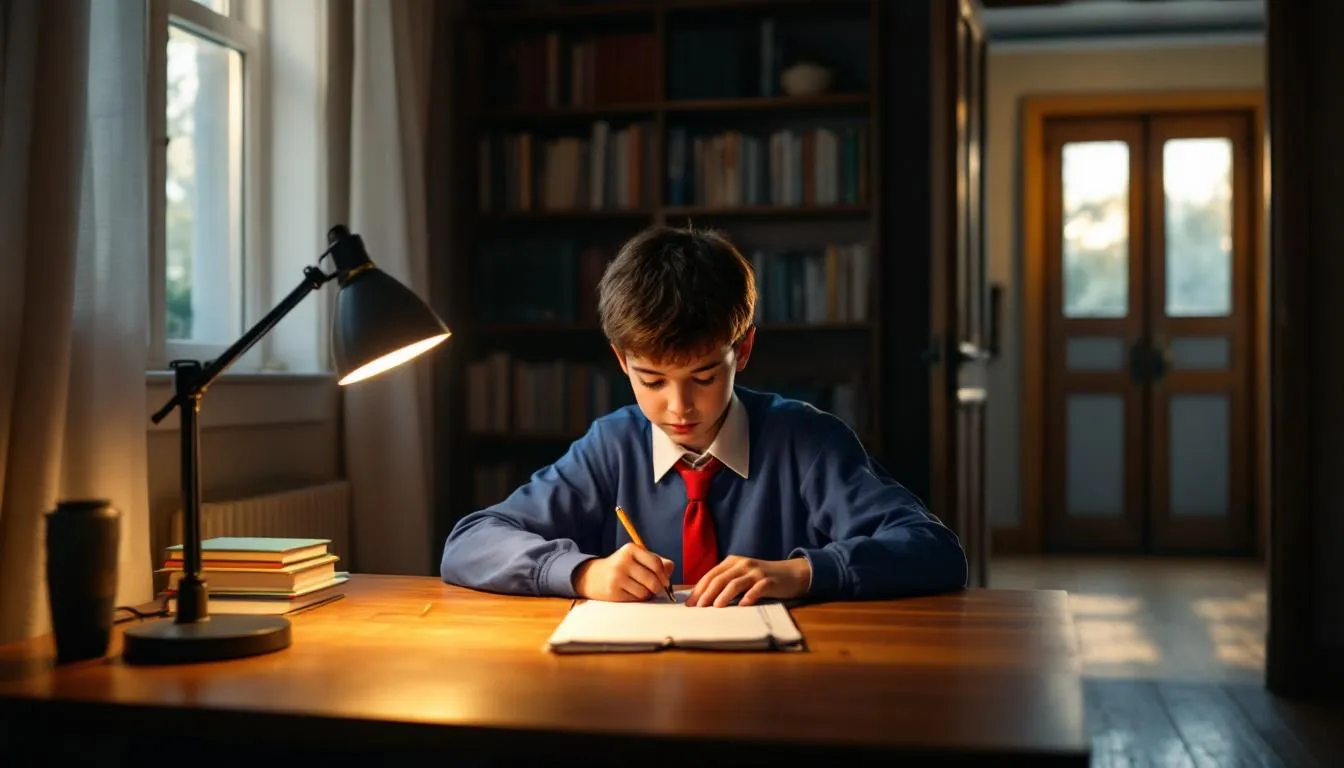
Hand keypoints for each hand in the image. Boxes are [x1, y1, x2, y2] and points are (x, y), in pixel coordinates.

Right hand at [572, 543, 673, 601]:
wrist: (594, 576)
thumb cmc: (623, 567)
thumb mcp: (638, 558)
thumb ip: (658, 562)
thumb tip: (670, 571)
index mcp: (631, 549)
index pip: (656, 563)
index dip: (665, 576)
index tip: (666, 582)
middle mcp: (623, 561)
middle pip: (652, 580)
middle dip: (658, 588)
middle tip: (657, 590)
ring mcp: (616, 577)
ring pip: (645, 592)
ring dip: (647, 594)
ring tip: (641, 589)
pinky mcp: (612, 591)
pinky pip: (635, 599)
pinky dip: (638, 599)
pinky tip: (632, 593)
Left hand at [686, 555, 810, 606]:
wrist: (789, 574)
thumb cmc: (760, 578)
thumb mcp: (741, 576)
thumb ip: (725, 582)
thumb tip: (702, 598)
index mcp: (732, 562)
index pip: (711, 575)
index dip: (699, 589)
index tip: (690, 603)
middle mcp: (742, 564)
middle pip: (720, 578)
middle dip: (707, 593)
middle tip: (698, 607)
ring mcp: (756, 572)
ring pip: (735, 583)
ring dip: (724, 595)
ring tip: (715, 607)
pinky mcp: (769, 580)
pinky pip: (757, 588)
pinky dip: (749, 597)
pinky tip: (742, 605)